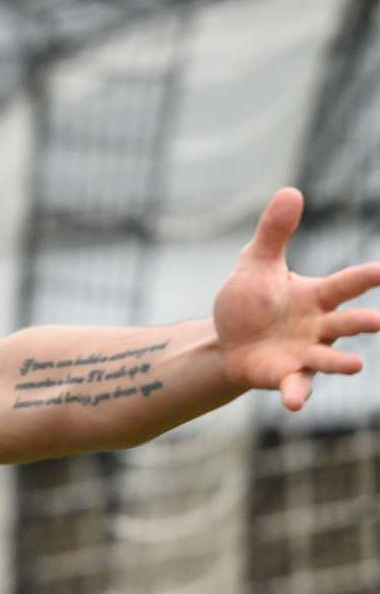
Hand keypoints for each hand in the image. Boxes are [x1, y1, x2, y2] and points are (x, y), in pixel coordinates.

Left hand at [214, 187, 379, 410]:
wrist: (228, 339)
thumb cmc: (251, 299)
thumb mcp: (256, 263)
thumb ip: (274, 232)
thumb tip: (290, 190)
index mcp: (315, 296)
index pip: (345, 284)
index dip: (366, 277)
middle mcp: (318, 327)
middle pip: (345, 323)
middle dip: (363, 322)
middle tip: (379, 320)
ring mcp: (304, 353)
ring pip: (328, 358)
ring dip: (341, 363)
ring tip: (356, 366)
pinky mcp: (285, 375)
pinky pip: (295, 386)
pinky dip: (296, 394)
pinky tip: (294, 403)